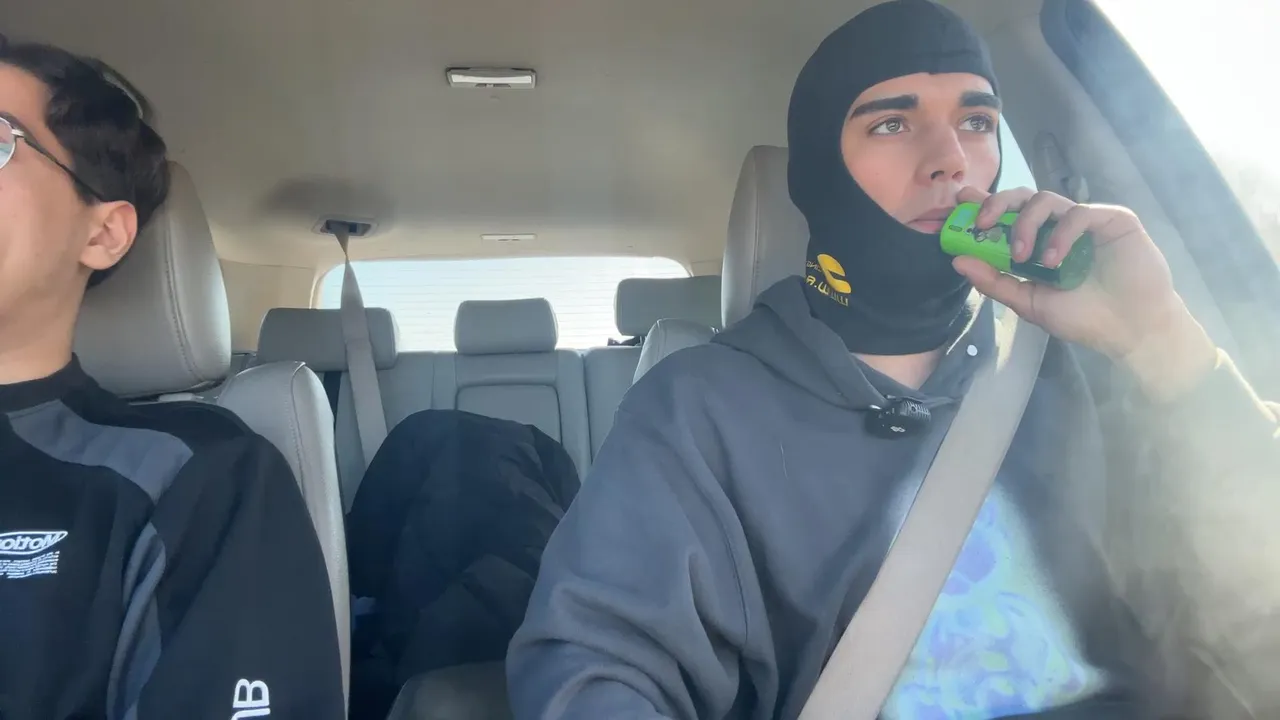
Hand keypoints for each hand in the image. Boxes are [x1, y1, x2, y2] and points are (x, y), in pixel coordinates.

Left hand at [951, 186, 1217, 399]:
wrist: (1130, 331)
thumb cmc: (1083, 317)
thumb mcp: (1029, 302)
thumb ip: (995, 282)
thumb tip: (958, 262)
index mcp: (1037, 243)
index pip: (1006, 215)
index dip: (982, 203)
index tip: (959, 200)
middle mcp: (1058, 227)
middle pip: (1021, 197)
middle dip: (995, 203)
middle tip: (982, 222)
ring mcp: (1085, 221)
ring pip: (1045, 200)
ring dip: (1025, 225)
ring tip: (1022, 256)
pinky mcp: (1112, 219)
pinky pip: (1078, 213)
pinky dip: (1059, 234)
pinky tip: (1053, 260)